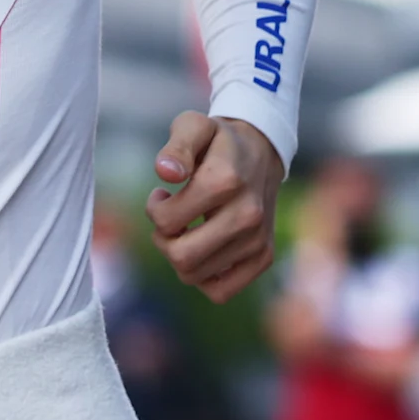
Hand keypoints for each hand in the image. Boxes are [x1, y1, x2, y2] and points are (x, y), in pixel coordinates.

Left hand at [146, 112, 283, 302]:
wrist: (261, 151)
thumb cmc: (217, 142)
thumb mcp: (193, 127)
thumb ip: (177, 146)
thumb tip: (166, 173)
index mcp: (226, 180)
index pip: (167, 221)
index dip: (154, 208)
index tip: (163, 194)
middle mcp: (248, 214)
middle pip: (181, 257)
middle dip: (164, 239)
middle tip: (171, 219)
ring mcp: (259, 239)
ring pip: (195, 276)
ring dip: (181, 256)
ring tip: (188, 229)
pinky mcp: (264, 257)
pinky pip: (220, 292)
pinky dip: (203, 277)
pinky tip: (204, 250)